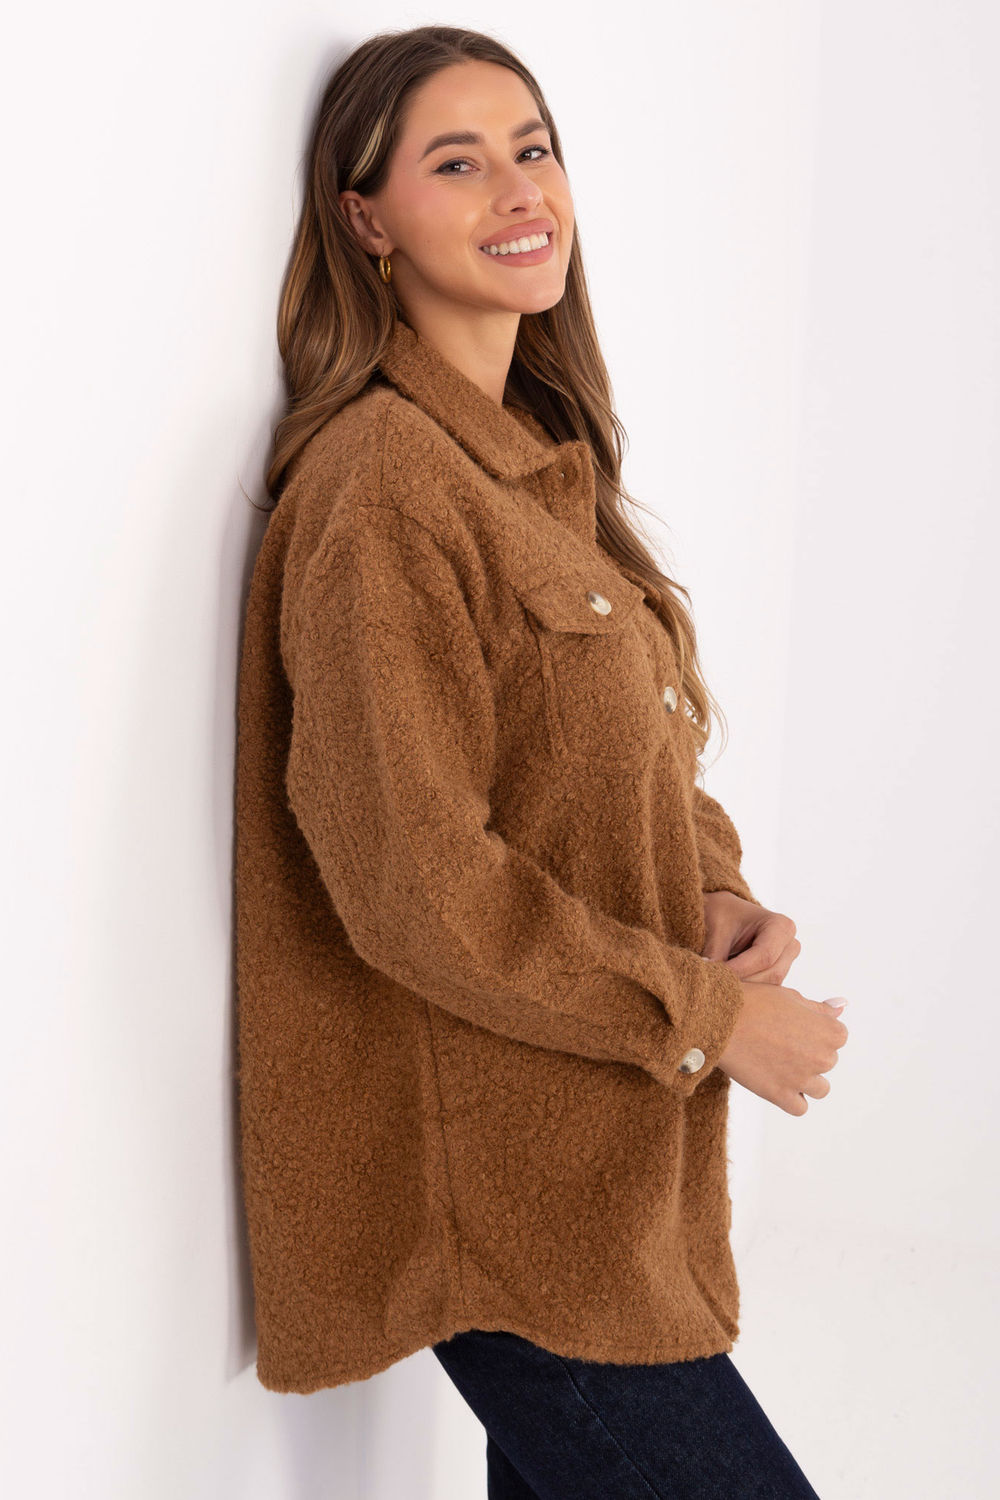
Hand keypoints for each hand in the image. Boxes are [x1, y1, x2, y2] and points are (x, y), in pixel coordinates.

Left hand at [701, 891, 799, 984]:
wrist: (724, 914)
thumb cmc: (721, 915)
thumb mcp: (715, 931)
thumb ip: (715, 956)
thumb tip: (711, 982)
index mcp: (781, 926)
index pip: (764, 957)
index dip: (739, 970)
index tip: (714, 977)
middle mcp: (790, 944)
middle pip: (770, 974)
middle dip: (742, 982)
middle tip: (714, 984)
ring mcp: (787, 961)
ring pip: (769, 986)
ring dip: (744, 988)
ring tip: (718, 985)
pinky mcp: (778, 974)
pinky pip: (765, 990)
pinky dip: (746, 990)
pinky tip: (727, 986)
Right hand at [717, 980, 849, 1115]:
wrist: (720, 1019)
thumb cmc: (754, 1002)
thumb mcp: (791, 996)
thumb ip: (820, 1008)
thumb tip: (842, 1006)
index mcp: (829, 1031)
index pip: (838, 1038)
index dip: (816, 1031)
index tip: (794, 1026)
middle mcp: (822, 1058)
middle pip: (827, 1062)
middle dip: (810, 1053)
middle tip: (780, 1041)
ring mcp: (802, 1079)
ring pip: (819, 1088)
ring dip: (806, 1079)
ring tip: (780, 1064)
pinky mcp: (781, 1095)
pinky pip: (800, 1107)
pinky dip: (792, 1098)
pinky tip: (777, 1082)